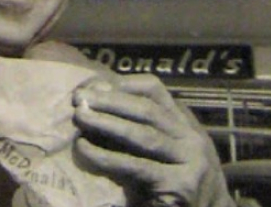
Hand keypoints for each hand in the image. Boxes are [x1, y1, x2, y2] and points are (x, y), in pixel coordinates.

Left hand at [72, 74, 235, 206]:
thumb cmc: (168, 183)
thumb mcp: (155, 150)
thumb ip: (133, 127)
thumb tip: (92, 101)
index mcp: (184, 123)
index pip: (153, 90)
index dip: (121, 84)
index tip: (92, 85)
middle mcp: (191, 138)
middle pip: (146, 110)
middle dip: (109, 101)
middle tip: (79, 97)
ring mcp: (190, 162)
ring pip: (143, 135)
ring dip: (107, 123)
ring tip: (79, 117)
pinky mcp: (180, 186)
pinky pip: (136, 166)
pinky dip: (106, 157)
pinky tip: (84, 149)